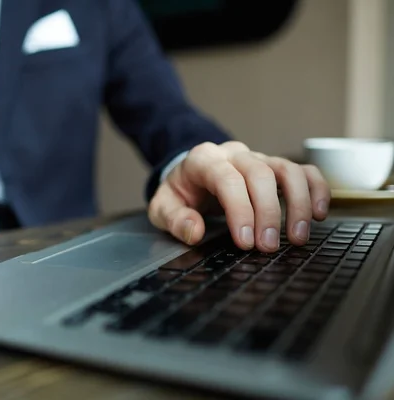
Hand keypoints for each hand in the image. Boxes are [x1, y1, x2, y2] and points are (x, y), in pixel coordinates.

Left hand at [148, 141, 329, 251]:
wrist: (188, 175)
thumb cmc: (179, 192)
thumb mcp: (162, 207)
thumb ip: (174, 219)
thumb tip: (194, 231)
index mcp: (203, 160)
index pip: (227, 180)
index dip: (240, 210)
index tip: (245, 242)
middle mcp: (234, 154)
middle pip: (260, 174)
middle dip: (268, 213)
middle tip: (267, 247)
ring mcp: (257, 158)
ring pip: (287, 170)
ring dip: (298, 203)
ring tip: (298, 237)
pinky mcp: (274, 167)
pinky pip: (303, 170)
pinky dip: (316, 189)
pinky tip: (319, 213)